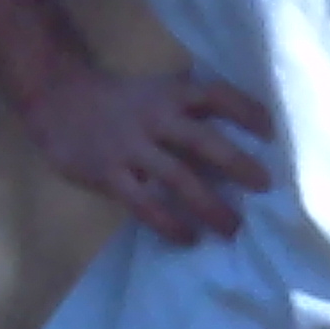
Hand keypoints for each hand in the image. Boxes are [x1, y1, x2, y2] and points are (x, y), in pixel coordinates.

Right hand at [28, 65, 280, 244]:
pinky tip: (190, 237)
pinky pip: (144, 203)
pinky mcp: (109, 174)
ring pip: (177, 176)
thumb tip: (242, 131)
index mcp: (170, 94)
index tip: (271, 131)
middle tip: (265, 186)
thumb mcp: (157, 91)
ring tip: (233, 228)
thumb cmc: (121, 101)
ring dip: (209, 204)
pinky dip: (169, 222)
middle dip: (236, 163)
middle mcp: (155, 117)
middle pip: (202, 140)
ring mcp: (131, 147)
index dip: (244, 110)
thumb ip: (190, 107)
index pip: (215, 95)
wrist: (59, 101)